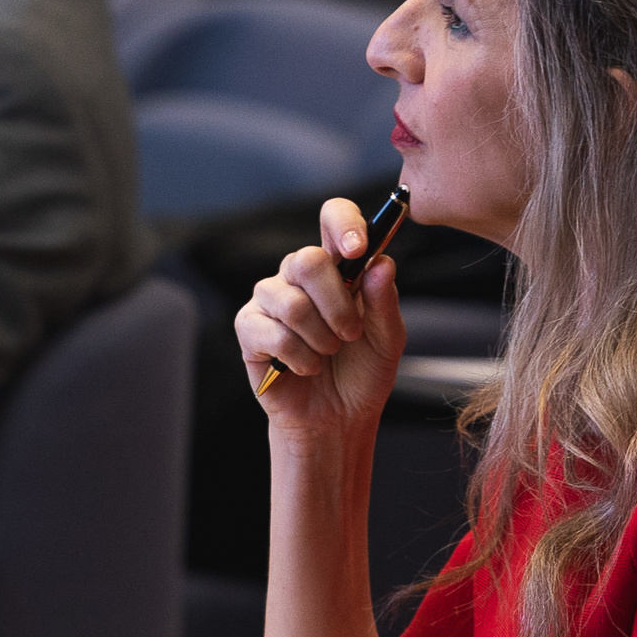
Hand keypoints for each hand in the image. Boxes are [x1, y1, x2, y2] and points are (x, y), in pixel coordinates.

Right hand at [233, 195, 404, 444]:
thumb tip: (382, 263)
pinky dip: (298, 357)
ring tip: (328, 354)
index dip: (344, 223)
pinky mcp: (249, 328)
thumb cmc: (362, 373)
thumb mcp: (387, 339)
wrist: (337, 419)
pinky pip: (271, 331)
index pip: (333, 217)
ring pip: (291, 301)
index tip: (358, 249)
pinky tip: (306, 368)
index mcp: (337, 266)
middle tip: (350, 333)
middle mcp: (300, 275)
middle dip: (336, 304)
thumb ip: (385, 301)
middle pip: (307, 259)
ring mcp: (271, 299)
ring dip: (320, 337)